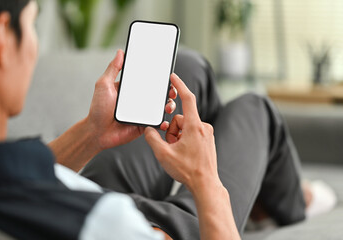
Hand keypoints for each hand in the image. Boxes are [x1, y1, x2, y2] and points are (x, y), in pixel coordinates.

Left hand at [87, 50, 177, 149]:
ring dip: (169, 105)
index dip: (160, 77)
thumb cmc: (98, 109)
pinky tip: (164, 121)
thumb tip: (120, 52)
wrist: (97, 132)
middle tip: (171, 91)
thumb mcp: (104, 85)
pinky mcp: (144, 125)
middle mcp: (140, 100)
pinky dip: (163, 123)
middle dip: (169, 91)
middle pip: (159, 93)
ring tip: (167, 107)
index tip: (167, 74)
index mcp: (132, 89)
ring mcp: (143, 113)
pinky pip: (157, 123)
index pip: (149, 80)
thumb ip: (113, 69)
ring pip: (161, 107)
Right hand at [144, 74, 219, 191]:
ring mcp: (207, 134)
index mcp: (194, 126)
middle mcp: (203, 127)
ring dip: (177, 137)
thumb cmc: (187, 170)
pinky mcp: (207, 140)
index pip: (188, 98)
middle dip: (172, 131)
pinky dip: (184, 140)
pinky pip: (192, 133)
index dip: (179, 85)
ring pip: (185, 127)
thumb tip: (148, 130)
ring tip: (178, 152)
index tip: (173, 77)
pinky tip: (184, 154)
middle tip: (171, 146)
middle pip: (181, 119)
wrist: (205, 184)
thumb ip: (152, 138)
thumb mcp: (163, 154)